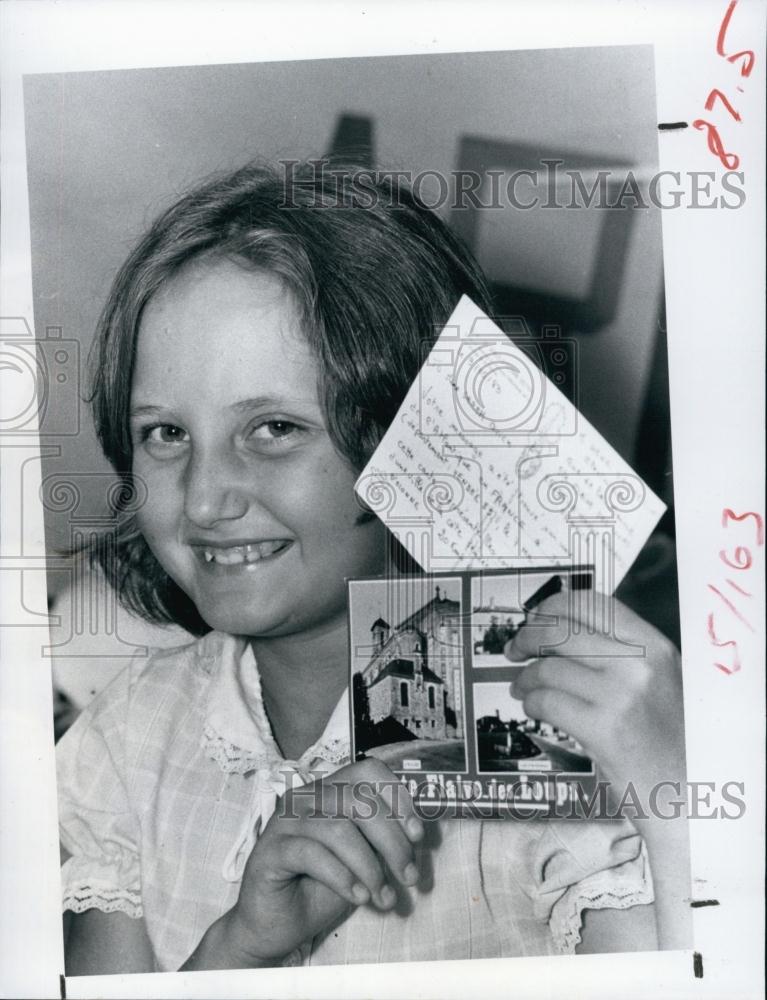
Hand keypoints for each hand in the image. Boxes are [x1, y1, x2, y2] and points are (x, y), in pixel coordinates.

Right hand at [223, 757, 423, 965]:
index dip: (398, 797)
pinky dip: (343, 877)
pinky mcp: (269, 851)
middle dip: (392, 841)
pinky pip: (312, 854)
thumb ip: (381, 841)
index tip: (417, 835)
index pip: (368, 771)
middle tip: (409, 876)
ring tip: (384, 897)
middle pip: (358, 800)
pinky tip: (358, 896)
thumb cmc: (320, 887)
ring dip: (370, 867)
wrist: (275, 924)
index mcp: (329, 790)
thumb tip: (417, 834)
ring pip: (338, 829)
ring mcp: (284, 822)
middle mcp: (305, 797)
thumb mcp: (361, 859)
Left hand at [507, 591, 685, 807]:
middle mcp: (640, 665)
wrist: (692, 792)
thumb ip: (621, 652)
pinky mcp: (604, 731)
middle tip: (516, 649)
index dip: (554, 607)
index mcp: (654, 646)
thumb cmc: (672, 740)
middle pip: (561, 630)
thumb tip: (562, 630)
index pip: (592, 604)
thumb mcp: (661, 679)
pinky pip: (547, 702)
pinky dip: (531, 702)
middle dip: (527, 637)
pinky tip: (534, 708)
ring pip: (548, 668)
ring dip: (525, 677)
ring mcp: (622, 696)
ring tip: (523, 687)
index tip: (536, 618)